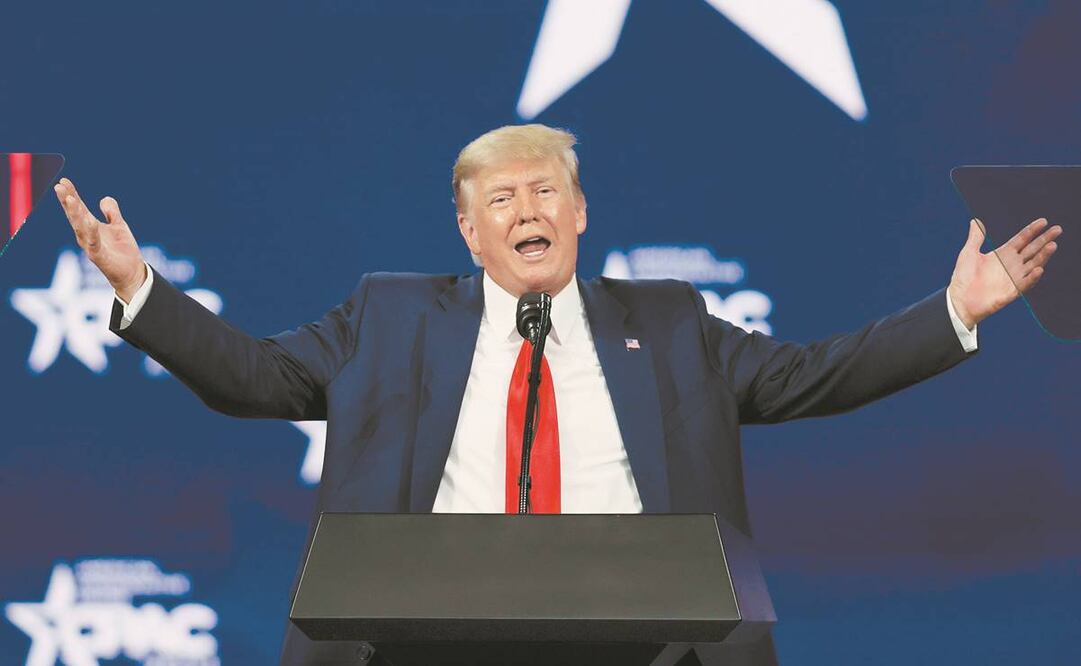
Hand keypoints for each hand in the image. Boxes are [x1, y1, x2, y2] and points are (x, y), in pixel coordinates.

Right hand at [54, 178, 146, 302]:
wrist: (132, 273)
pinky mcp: (99, 257)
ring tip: (70, 199)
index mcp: (91, 227)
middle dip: (67, 201)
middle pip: (75, 216)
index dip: (71, 194)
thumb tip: (104, 198)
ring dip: (75, 213)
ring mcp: (91, 246)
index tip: (64, 180)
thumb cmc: (122, 250)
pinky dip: (91, 232)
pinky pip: (93, 243)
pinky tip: (89, 221)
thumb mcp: (118, 226)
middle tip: (59, 186)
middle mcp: (86, 236)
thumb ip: (111, 212)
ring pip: (80, 227)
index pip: (79, 208)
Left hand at [948, 217, 1061, 329]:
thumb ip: (976, 237)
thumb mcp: (969, 253)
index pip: (1022, 239)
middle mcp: (1012, 264)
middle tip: (1057, 229)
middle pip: (1032, 249)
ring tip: (1052, 245)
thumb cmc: (963, 277)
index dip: (1032, 230)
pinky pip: (1025, 283)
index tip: (1043, 221)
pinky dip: (1032, 277)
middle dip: (1044, 239)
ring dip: (1043, 256)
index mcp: (1003, 254)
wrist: (959, 299)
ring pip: (1033, 264)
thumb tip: (975, 221)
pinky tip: (1039, 269)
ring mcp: (1014, 277)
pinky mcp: (1012, 291)